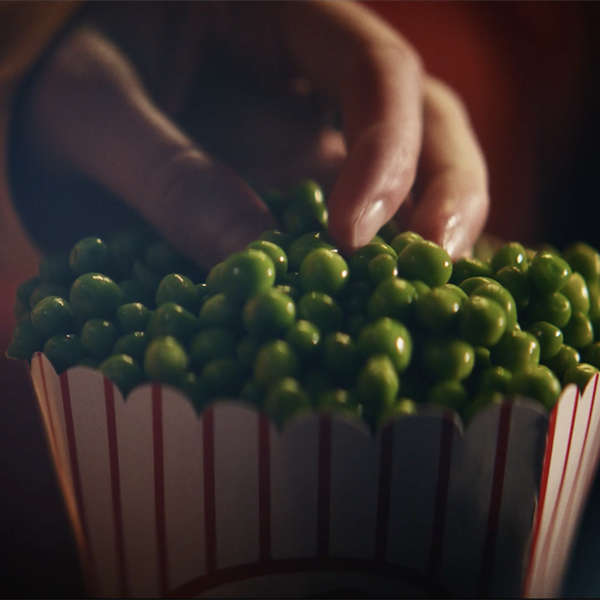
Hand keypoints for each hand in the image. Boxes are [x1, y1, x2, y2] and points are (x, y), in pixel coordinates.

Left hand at [17, 0, 487, 267]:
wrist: (62, 110)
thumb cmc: (72, 80)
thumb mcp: (94, 110)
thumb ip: (164, 170)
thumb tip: (245, 254)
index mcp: (290, 20)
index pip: (375, 65)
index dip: (383, 144)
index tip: (351, 231)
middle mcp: (327, 81)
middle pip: (429, 118)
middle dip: (447, 190)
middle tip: (437, 265)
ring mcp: (329, 139)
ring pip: (422, 171)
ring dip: (435, 233)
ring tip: (432, 297)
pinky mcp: (316, 192)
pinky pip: (376, 222)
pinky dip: (394, 263)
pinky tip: (398, 305)